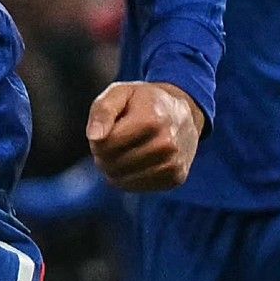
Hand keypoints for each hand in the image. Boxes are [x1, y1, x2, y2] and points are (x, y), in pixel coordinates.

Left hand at [86, 81, 203, 190]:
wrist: (185, 114)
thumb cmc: (145, 102)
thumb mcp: (121, 93)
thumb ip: (103, 110)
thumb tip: (94, 137)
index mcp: (151, 119)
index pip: (105, 144)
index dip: (97, 138)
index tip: (107, 129)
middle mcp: (166, 144)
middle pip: (112, 164)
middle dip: (104, 154)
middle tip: (114, 140)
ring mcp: (173, 163)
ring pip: (122, 180)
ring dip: (114, 168)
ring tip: (124, 150)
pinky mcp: (176, 178)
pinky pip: (136, 187)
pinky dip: (128, 177)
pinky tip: (136, 161)